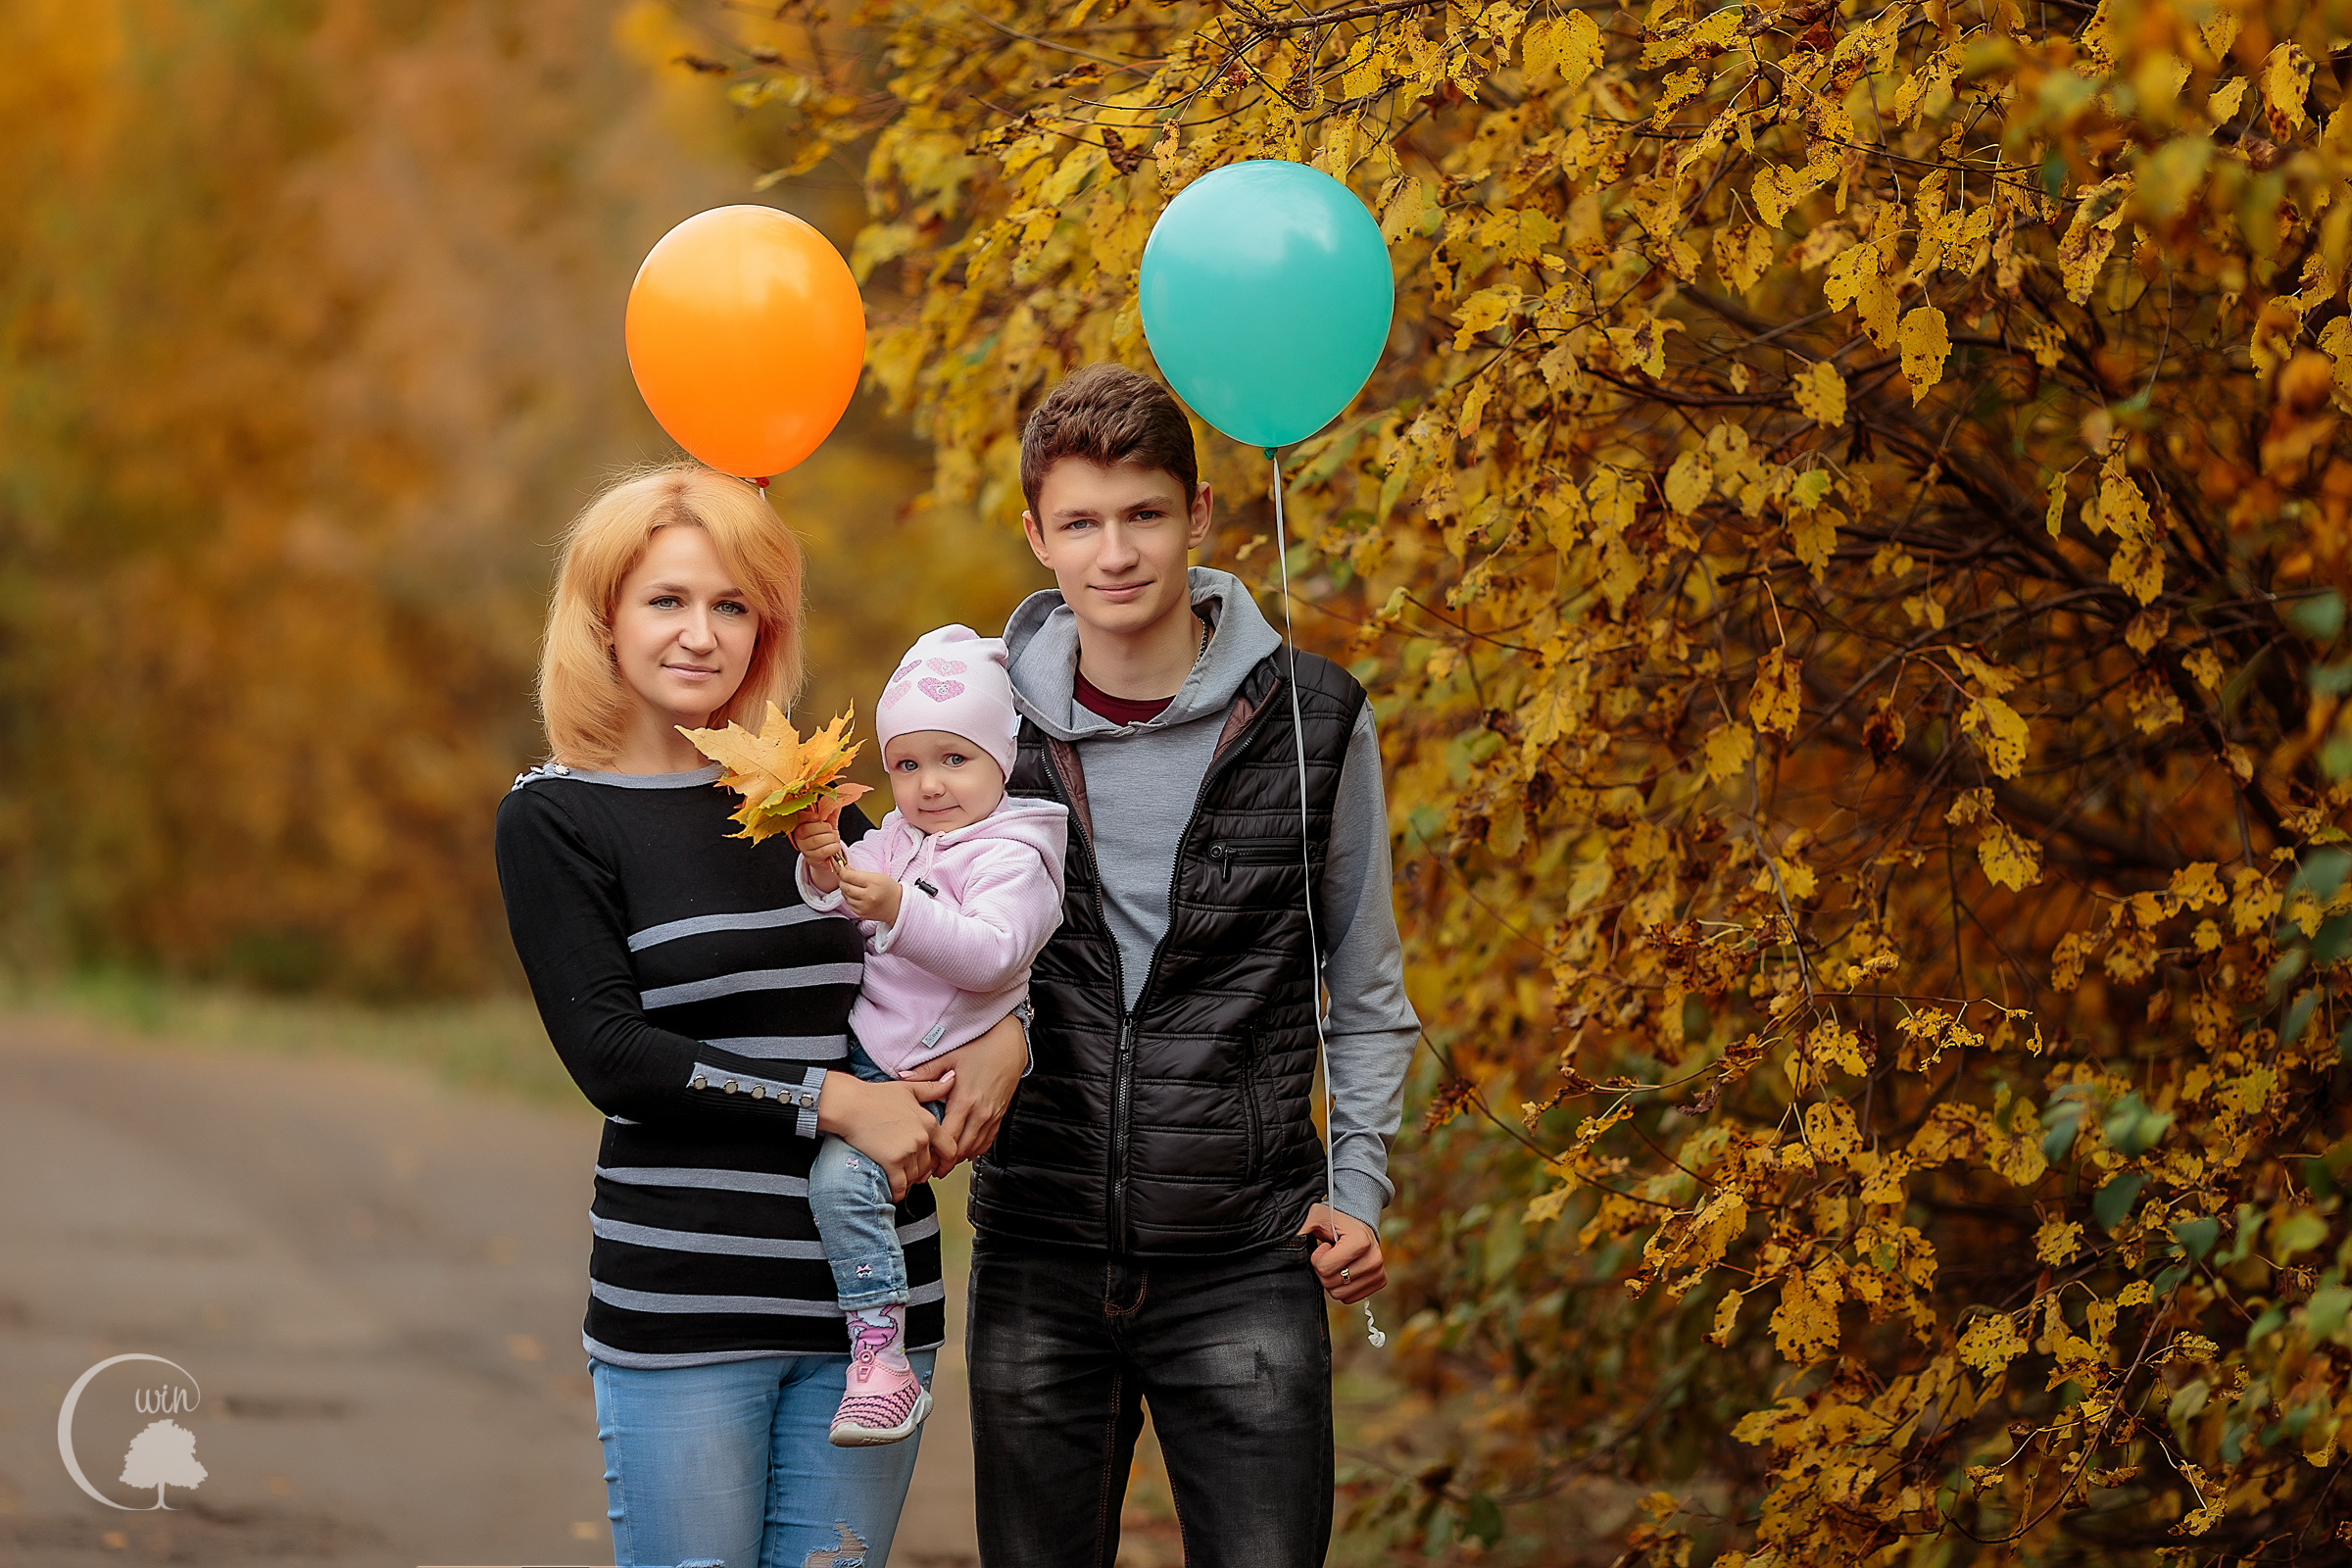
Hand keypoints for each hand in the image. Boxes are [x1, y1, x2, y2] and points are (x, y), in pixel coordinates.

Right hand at [789, 818, 844, 892]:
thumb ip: (831, 814)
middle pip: (808, 829)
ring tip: (835, 839)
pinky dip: (833, 847)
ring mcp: (804, 849)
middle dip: (825, 828)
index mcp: (800, 826)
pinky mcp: (812, 858)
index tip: (818, 816)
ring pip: (817, 840)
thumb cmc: (825, 839)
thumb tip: (837, 802)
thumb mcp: (828, 825)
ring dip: (831, 838)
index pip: (798, 819)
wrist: (826, 857)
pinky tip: (835, 846)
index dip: (807, 816)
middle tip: (832, 830)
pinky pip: (823, 850)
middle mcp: (799, 838)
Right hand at [814, 1072, 954, 1199]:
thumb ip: (933, 1088)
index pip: (950, 1149)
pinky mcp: (892, 1162)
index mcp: (929, 1122)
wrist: (850, 1105)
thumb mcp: (908, 1089)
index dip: (946, 1162)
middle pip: (929, 1166)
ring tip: (899, 1176)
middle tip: (913, 1172)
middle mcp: (922, 1138)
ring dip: (909, 1180)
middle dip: (922, 1171)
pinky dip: (898, 1191)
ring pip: (916, 1176)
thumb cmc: (874, 1097)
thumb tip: (952, 1079)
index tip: (941, 1167)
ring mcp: (908, 1151)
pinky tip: (894, 1190)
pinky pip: (901, 1186)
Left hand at [838, 865, 903, 925]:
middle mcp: (869, 896)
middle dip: (841, 880)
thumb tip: (845, 869)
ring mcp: (865, 907)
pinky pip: (849, 904)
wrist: (897, 906)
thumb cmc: (888, 889)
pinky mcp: (862, 914)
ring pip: (846, 896)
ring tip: (849, 885)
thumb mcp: (878, 876)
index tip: (841, 869)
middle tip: (842, 876)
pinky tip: (853, 894)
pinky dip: (848, 898)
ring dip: (844, 890)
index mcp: (874, 883)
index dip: (842, 872)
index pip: (851, 877)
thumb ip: (860, 873)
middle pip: (846, 887)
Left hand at [904, 1009, 1028, 1173]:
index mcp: (965, 1101)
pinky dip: (976, 1149)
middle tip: (929, 1168)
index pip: (948, 1139)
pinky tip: (965, 1151)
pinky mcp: (1000, 1114)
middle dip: (945, 1162)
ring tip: (944, 1163)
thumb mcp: (949, 1055)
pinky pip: (988, 1140)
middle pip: (962, 1149)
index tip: (923, 1160)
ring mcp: (992, 1115)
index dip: (935, 1154)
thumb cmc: (981, 1045)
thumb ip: (926, 1071)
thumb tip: (902, 1077)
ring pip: (975, 1148)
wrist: (1009, 1041)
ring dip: (960, 1158)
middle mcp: (981, 1112)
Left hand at [1298, 1203, 1386, 1304]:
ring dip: (1332, 1279)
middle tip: (1331, 1254)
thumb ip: (1299, 1228)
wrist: (1358, 1222)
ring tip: (1339, 1261)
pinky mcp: (1380, 1281)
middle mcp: (1374, 1259)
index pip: (1324, 1268)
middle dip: (1323, 1270)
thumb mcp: (1315, 1216)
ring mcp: (1379, 1272)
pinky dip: (1343, 1286)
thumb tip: (1284, 1241)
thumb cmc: (1334, 1220)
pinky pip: (1349, 1298)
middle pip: (1330, 1284)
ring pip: (1339, 1294)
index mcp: (1360, 1242)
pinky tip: (1346, 1269)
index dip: (1317, 1258)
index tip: (1326, 1246)